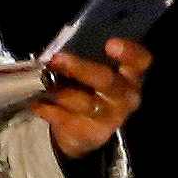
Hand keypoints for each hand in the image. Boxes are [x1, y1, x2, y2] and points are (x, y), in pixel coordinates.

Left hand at [36, 37, 149, 155]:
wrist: (87, 129)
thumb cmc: (91, 88)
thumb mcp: (94, 71)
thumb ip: (85, 57)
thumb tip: (58, 49)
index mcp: (130, 75)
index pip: (140, 61)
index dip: (129, 52)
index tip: (110, 44)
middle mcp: (125, 96)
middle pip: (106, 81)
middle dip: (80, 69)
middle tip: (56, 59)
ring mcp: (110, 117)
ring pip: (83, 102)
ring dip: (59, 91)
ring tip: (42, 82)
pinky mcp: (92, 133)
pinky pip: (65, 118)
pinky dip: (47, 109)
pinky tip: (37, 103)